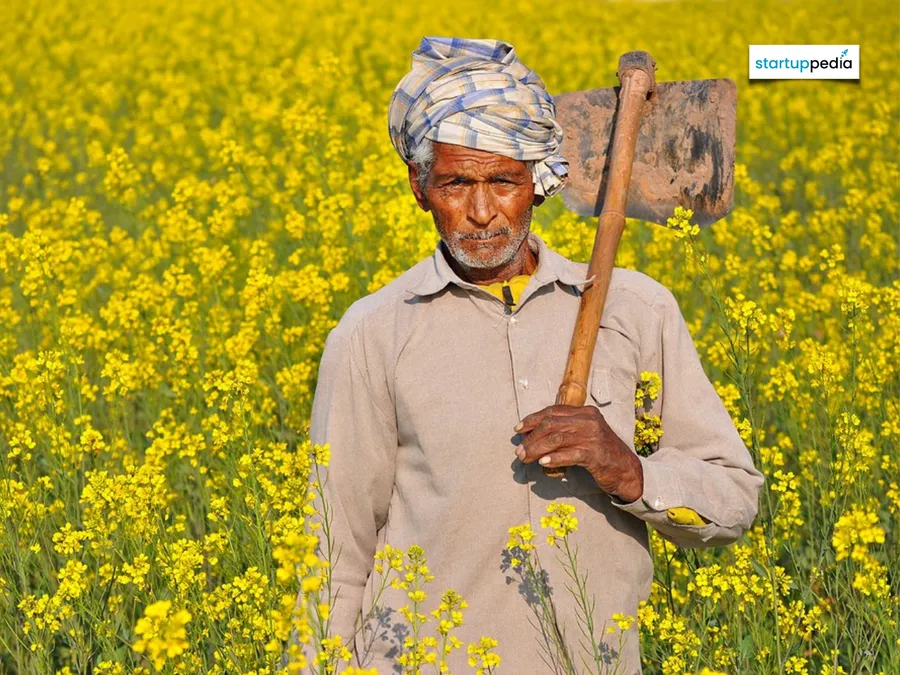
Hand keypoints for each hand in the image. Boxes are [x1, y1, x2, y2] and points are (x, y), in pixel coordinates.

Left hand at [514, 404, 643, 501]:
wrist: (627, 470)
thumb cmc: (601, 454)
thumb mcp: (584, 436)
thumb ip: (565, 432)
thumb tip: (532, 436)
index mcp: (585, 412)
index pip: (552, 411)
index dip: (532, 419)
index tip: (518, 430)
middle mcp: (589, 420)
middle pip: (551, 424)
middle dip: (531, 438)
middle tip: (519, 451)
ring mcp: (593, 436)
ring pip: (557, 438)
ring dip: (537, 449)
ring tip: (525, 458)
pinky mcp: (596, 454)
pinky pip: (570, 454)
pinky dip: (554, 458)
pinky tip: (543, 463)